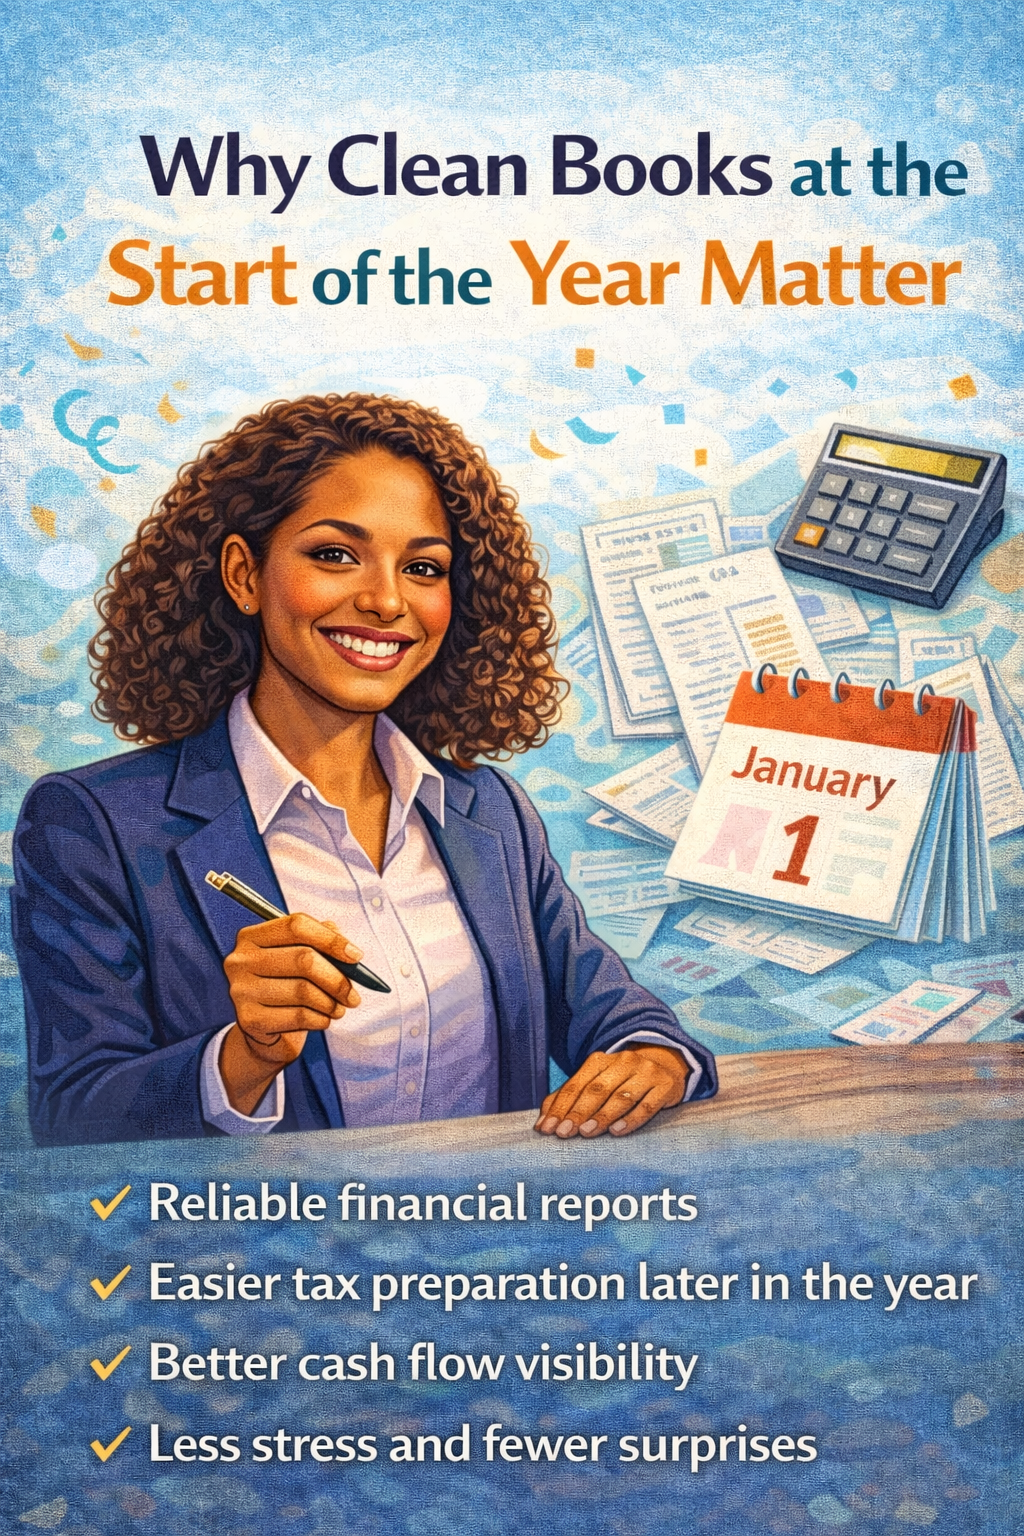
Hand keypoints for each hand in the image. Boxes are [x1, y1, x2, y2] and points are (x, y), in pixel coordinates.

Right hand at [219, 914, 361, 1114]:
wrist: (265, 1032)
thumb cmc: (286, 987)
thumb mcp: (300, 958)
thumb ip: (321, 942)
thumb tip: (347, 949)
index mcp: (252, 936)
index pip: (296, 926)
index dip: (331, 939)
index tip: (356, 956)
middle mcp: (240, 960)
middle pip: (304, 958)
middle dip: (337, 979)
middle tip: (353, 995)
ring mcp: (241, 990)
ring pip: (304, 990)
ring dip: (331, 1003)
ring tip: (339, 1008)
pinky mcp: (249, 1019)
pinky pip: (299, 1016)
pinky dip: (320, 1019)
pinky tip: (323, 1020)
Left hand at [534, 1046, 688, 1138]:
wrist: (666, 1067)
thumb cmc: (622, 1082)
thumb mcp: (597, 1082)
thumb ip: (570, 1099)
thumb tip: (542, 1122)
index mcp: (600, 1060)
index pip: (576, 1084)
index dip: (560, 1107)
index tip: (546, 1128)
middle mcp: (623, 1062)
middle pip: (596, 1089)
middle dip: (577, 1112)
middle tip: (562, 1133)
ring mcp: (646, 1073)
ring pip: (621, 1096)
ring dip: (601, 1115)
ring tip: (586, 1132)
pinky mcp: (665, 1086)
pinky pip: (647, 1105)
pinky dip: (631, 1119)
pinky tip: (617, 1131)